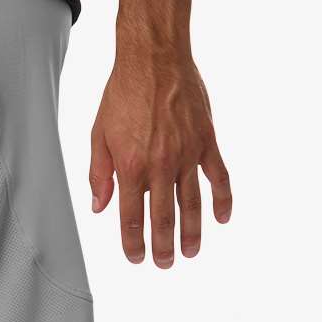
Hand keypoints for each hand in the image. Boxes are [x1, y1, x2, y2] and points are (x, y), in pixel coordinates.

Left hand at [89, 55, 230, 266]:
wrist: (155, 57)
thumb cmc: (123, 93)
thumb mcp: (98, 135)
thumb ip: (99, 174)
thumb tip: (99, 208)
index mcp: (131, 167)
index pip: (131, 218)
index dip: (133, 243)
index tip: (136, 258)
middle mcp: (160, 165)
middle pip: (163, 218)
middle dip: (163, 246)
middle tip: (165, 264)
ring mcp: (187, 154)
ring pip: (191, 204)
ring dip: (192, 233)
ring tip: (190, 253)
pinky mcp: (207, 141)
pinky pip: (219, 177)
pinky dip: (222, 200)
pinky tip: (222, 218)